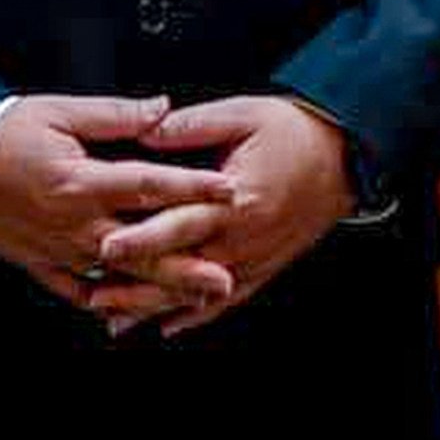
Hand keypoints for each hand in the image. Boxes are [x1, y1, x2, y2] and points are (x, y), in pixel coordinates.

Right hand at [0, 93, 238, 325]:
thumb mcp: (57, 111)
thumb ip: (114, 114)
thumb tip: (163, 108)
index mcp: (80, 180)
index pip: (150, 185)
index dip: (194, 188)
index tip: (231, 192)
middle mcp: (72, 222)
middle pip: (141, 247)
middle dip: (186, 264)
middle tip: (226, 277)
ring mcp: (55, 249)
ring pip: (115, 276)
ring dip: (156, 288)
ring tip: (193, 298)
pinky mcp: (36, 262)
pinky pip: (76, 290)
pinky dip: (104, 301)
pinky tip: (132, 310)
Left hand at [94, 94, 357, 336]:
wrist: (346, 155)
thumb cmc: (293, 130)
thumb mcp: (243, 114)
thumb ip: (192, 126)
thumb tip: (146, 130)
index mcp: (236, 198)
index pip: (180, 223)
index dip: (141, 237)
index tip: (104, 248)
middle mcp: (243, 236)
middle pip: (182, 268)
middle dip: (136, 285)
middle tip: (94, 299)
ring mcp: (255, 257)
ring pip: (198, 292)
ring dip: (156, 308)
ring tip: (115, 321)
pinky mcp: (265, 266)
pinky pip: (227, 299)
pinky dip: (196, 315)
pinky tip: (168, 325)